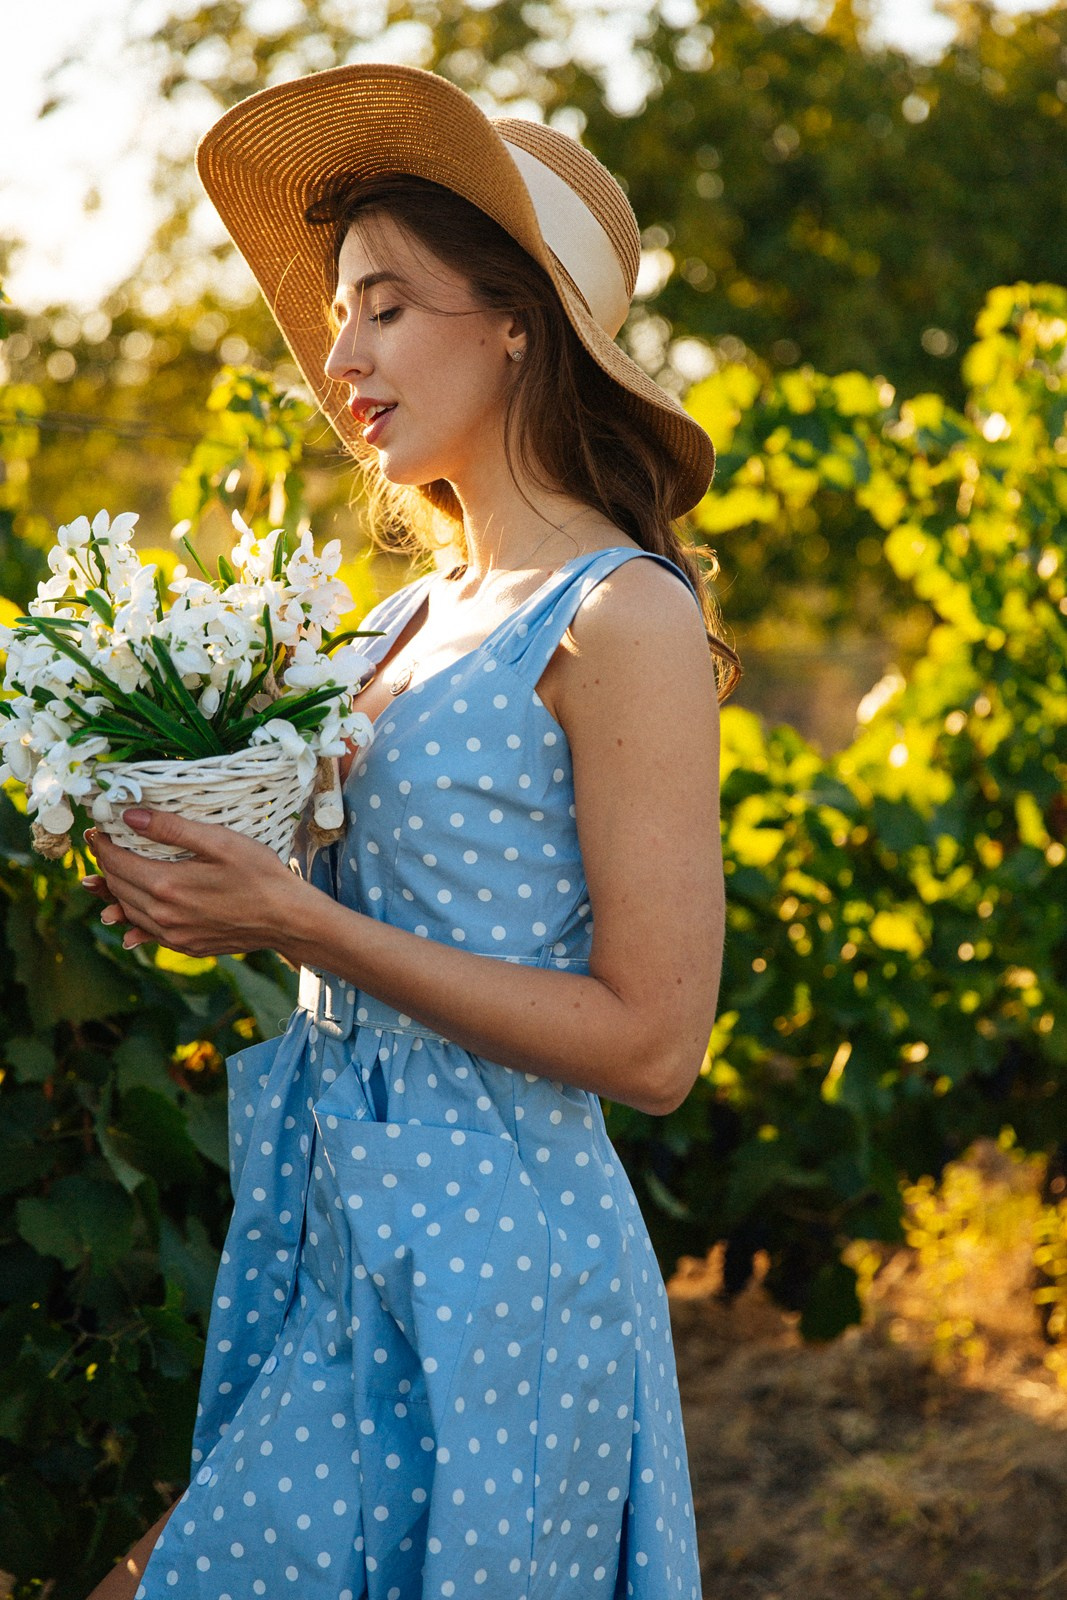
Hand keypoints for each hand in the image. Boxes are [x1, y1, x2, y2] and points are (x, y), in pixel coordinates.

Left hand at [82, 808, 304, 956]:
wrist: (287, 918)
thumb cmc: (259, 874)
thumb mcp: (219, 841)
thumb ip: (172, 829)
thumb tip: (130, 817)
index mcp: (167, 885)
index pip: (117, 863)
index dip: (103, 845)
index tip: (98, 831)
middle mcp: (164, 915)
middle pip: (118, 887)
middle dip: (106, 865)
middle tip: (104, 847)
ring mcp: (174, 935)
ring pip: (129, 911)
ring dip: (116, 892)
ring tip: (108, 876)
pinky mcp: (186, 946)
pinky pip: (147, 932)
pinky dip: (133, 919)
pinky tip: (128, 918)